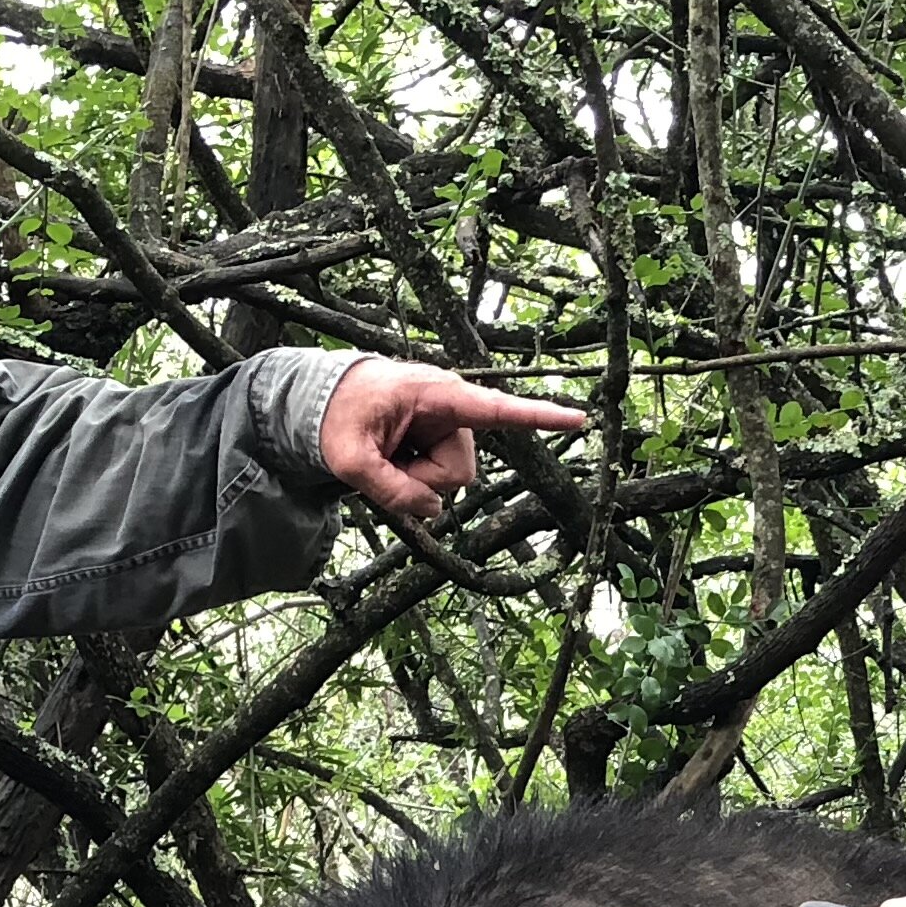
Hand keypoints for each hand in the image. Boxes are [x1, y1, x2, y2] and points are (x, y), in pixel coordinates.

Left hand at [319, 356, 588, 518]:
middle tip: (383, 462)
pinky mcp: (441, 442)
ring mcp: (447, 429)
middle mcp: (451, 410)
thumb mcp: (349, 458)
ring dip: (415, 479)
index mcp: (437, 395)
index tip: (580, 417)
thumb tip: (432, 511)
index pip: (496, 409)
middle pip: (459, 473)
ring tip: (386, 456)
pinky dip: (413, 478)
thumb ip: (389, 490)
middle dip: (422, 480)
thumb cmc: (337, 415)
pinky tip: (394, 458)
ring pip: (450, 481)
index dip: (539, 416)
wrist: (325, 400)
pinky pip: (439, 478)